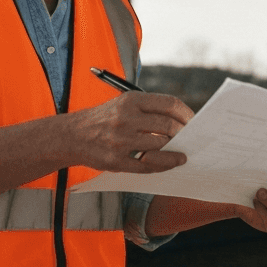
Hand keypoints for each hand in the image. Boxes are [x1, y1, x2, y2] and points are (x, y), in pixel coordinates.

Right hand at [60, 92, 193, 172]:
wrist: (72, 135)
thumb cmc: (105, 119)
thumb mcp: (124, 103)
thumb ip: (150, 109)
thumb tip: (182, 120)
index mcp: (131, 100)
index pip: (169, 104)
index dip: (186, 114)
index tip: (194, 121)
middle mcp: (125, 118)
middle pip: (167, 126)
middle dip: (183, 134)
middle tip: (191, 139)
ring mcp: (119, 140)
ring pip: (159, 147)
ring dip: (174, 152)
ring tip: (182, 154)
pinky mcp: (114, 160)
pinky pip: (146, 166)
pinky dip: (162, 166)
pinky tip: (169, 164)